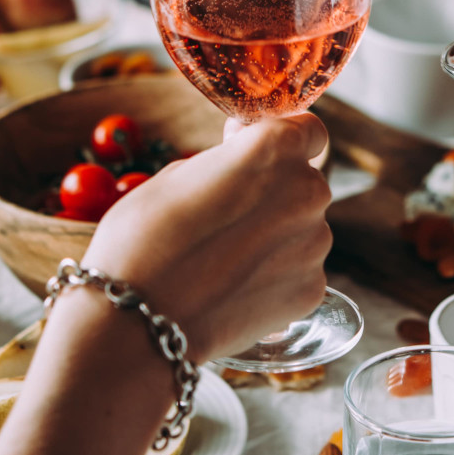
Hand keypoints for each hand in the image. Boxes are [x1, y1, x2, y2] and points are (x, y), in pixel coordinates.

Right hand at [78, 113, 331, 359]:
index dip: (281, 139)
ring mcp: (315, 245)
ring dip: (275, 235)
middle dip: (275, 191)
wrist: (139, 324)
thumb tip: (242, 168)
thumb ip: (227, 164)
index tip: (254, 151)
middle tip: (227, 214)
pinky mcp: (312, 290)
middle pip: (304, 181)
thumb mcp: (176, 176)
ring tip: (225, 258)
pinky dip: (275, 275)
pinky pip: (300, 270)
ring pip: (303, 228)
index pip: (307, 130)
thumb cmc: (143, 240)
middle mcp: (307, 191)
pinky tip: (234, 286)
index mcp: (274, 150)